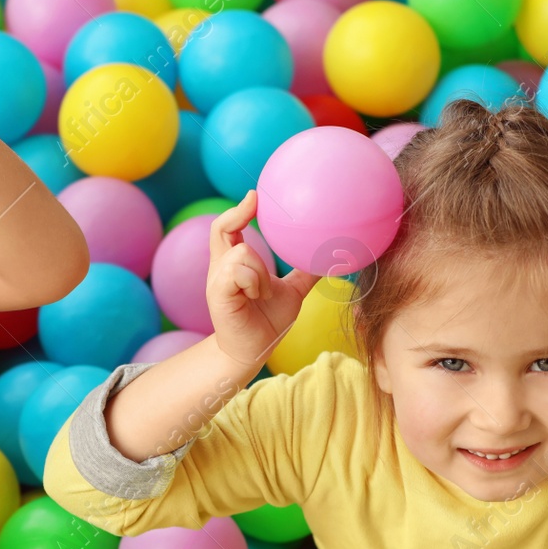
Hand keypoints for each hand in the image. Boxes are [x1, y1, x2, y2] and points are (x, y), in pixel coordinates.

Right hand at [208, 191, 318, 369]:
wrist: (251, 352)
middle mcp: (221, 268)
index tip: (255, 196)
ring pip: (242, 252)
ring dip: (261, 271)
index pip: (227, 228)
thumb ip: (303, 274)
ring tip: (264, 292)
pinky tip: (258, 296)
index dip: (238, 210)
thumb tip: (329, 259)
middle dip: (237, 214)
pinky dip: (254, 282)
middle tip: (253, 203)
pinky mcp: (218, 293)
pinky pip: (239, 271)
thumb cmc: (266, 323)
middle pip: (221, 228)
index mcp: (234, 264)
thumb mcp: (291, 293)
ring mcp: (217, 280)